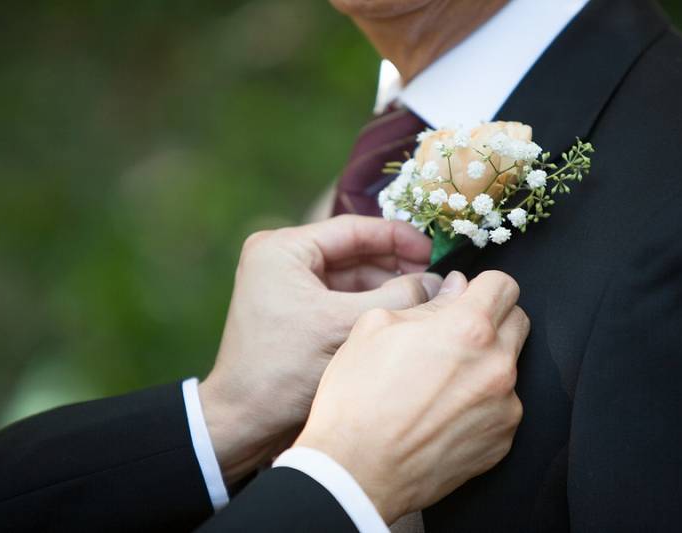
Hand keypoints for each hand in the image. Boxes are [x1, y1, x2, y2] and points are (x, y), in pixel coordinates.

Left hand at [200, 215, 442, 482]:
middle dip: (395, 265)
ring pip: (351, 277)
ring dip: (386, 286)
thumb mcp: (343, 326)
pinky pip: (341, 298)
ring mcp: (288, 285)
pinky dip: (370, 305)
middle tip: (436, 278)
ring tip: (426, 298)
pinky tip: (400, 315)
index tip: (434, 248)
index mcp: (282, 249)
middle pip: (353, 252)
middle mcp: (281, 259)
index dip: (398, 237)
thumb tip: (438, 281)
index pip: (352, 229)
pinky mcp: (296, 311)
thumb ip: (395, 297)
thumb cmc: (283, 371)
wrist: (243, 421)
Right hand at [294, 270, 528, 523]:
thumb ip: (425, 302)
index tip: (465, 296)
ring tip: (440, 380)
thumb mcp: (375, 327)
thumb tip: (455, 289)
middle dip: (490, 319)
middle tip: (452, 334)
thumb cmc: (357, 397)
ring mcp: (505, 407)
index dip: (481, 286)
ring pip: (509, 365)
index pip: (504, 285)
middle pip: (517, 321)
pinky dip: (481, 402)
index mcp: (468, 329)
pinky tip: (443, 412)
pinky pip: (502, 406)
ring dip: (485, 362)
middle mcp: (497, 366)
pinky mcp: (502, 442)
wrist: (356, 470)